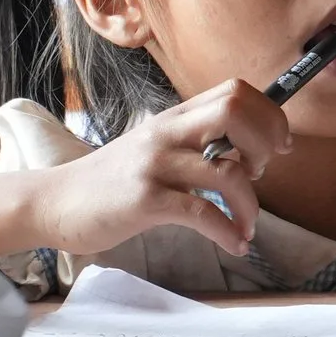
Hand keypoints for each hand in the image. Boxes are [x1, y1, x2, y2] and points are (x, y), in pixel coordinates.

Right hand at [28, 78, 290, 258]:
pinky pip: (202, 213)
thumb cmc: (111, 182)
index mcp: (173, 118)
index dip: (269, 115)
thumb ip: (192, 142)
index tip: (279, 145)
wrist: (56, 202)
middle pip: (235, 111)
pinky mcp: (145, 201)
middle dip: (265, 143)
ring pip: (226, 172)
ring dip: (250, 204)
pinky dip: (229, 232)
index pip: (234, 91)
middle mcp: (166, 133)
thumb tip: (244, 150)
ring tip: (246, 225)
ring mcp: (155, 165)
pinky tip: (235, 245)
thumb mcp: (153, 148)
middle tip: (263, 173)